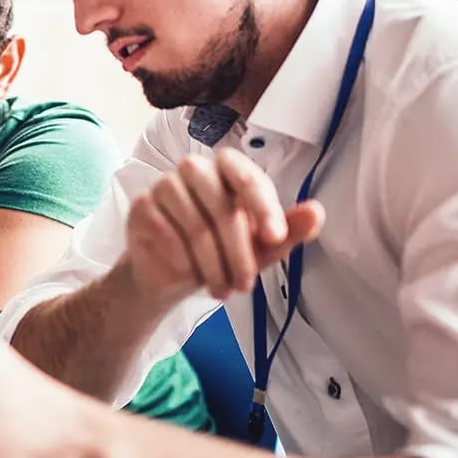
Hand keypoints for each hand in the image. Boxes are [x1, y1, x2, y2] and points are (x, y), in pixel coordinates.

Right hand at [124, 149, 324, 302]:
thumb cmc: (218, 252)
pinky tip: (190, 274)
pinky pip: (167, 236)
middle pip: (221, 207)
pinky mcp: (141, 207)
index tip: (275, 238)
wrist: (169, 274)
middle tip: (245, 283)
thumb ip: (287, 230)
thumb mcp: (259, 247)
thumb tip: (315, 212)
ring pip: (195, 227)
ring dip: (212, 265)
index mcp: (227, 170)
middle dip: (238, 252)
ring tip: (223, 288)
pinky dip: (183, 262)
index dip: (262, 206)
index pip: (245, 175)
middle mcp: (194, 170)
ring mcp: (164, 186)